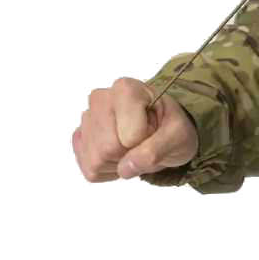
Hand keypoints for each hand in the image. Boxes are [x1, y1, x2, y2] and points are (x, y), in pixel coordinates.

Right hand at [71, 76, 198, 181]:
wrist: (162, 128)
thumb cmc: (171, 126)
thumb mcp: (179, 136)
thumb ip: (155, 150)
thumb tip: (124, 169)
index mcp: (126, 89)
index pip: (129, 136)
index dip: (146, 142)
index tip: (155, 130)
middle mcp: (100, 99)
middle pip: (107, 149)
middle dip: (130, 154)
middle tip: (144, 141)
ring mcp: (86, 119)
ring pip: (96, 162)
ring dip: (120, 163)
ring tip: (133, 146)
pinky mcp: (80, 139)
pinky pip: (91, 170)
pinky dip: (110, 170)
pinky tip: (121, 154)